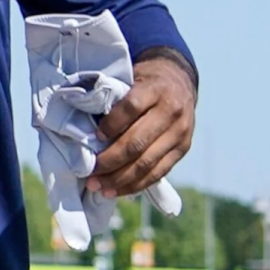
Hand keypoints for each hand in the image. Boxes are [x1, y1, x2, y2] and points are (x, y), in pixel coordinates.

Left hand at [85, 54, 195, 198]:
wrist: (180, 81)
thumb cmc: (146, 82)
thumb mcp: (132, 79)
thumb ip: (115, 100)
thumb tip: (85, 130)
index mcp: (156, 89)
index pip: (132, 107)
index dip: (111, 125)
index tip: (94, 137)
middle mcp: (171, 111)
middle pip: (138, 142)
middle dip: (110, 161)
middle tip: (89, 173)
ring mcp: (180, 132)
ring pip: (147, 162)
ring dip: (120, 179)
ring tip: (98, 186)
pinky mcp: (183, 149)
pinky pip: (159, 173)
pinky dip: (135, 185)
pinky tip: (116, 190)